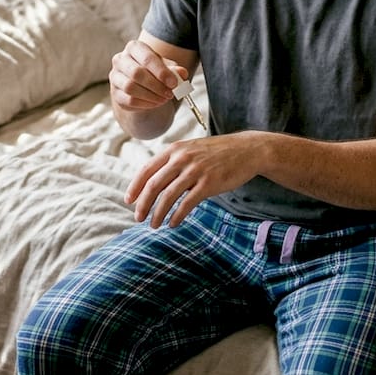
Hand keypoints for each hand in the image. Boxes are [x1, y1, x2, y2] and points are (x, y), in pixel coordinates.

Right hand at [109, 40, 187, 112]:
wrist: (141, 83)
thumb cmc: (153, 70)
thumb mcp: (166, 67)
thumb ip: (175, 70)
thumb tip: (182, 73)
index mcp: (134, 47)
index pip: (147, 58)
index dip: (162, 72)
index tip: (174, 83)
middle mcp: (120, 59)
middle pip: (136, 73)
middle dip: (156, 85)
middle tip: (170, 94)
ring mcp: (115, 76)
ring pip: (131, 87)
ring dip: (151, 96)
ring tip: (164, 99)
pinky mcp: (115, 93)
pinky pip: (129, 100)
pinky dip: (145, 104)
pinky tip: (155, 103)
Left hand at [126, 132, 264, 228]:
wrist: (246, 150)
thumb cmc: (216, 153)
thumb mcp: (191, 149)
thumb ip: (173, 162)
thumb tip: (154, 181)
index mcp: (174, 150)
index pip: (146, 170)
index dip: (135, 187)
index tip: (128, 201)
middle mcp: (181, 159)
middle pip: (153, 185)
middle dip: (143, 204)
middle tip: (138, 218)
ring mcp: (195, 171)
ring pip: (168, 196)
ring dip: (158, 213)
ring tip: (154, 225)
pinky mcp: (208, 183)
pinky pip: (186, 203)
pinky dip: (177, 215)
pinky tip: (172, 223)